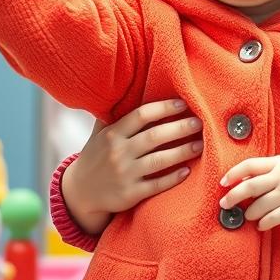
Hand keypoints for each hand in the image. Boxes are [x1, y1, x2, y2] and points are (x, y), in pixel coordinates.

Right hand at [62, 100, 202, 233]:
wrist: (80, 193)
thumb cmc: (97, 156)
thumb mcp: (100, 133)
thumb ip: (115, 113)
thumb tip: (132, 85)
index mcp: (113, 134)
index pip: (142, 115)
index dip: (164, 107)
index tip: (183, 104)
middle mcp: (118, 153)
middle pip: (155, 136)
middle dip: (180, 128)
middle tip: (200, 122)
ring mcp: (124, 175)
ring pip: (159, 160)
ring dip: (182, 151)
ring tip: (200, 144)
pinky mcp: (129, 195)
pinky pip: (156, 185)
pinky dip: (173, 178)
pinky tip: (187, 170)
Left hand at [220, 156, 279, 231]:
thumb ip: (265, 171)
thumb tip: (240, 181)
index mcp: (277, 162)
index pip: (250, 165)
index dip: (234, 173)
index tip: (223, 182)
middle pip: (251, 186)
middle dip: (234, 197)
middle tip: (225, 205)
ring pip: (260, 205)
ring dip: (250, 213)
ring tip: (248, 215)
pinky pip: (273, 218)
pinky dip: (263, 223)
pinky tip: (261, 225)